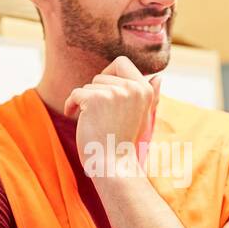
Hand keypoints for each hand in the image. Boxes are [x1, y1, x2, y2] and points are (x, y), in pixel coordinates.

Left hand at [64, 57, 161, 176]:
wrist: (114, 165)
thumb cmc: (125, 143)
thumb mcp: (143, 118)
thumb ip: (150, 96)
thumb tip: (158, 77)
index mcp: (145, 89)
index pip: (121, 62)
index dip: (108, 74)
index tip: (104, 93)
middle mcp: (132, 87)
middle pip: (101, 75)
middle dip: (95, 93)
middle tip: (98, 114)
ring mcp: (114, 92)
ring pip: (88, 86)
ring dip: (84, 103)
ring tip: (92, 121)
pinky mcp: (95, 99)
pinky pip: (75, 93)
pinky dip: (70, 105)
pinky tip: (72, 116)